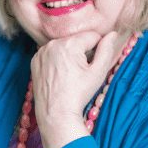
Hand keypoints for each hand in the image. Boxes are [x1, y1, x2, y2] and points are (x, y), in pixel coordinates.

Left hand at [30, 31, 127, 147]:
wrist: (56, 113)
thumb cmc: (78, 94)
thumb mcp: (98, 72)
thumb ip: (106, 50)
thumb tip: (112, 34)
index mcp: (69, 44)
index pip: (92, 36)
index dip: (97, 49)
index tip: (92, 65)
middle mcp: (52, 44)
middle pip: (76, 40)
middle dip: (82, 51)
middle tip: (80, 71)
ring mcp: (41, 52)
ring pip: (63, 45)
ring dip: (69, 54)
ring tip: (70, 74)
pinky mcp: (35, 61)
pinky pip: (51, 53)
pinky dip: (56, 59)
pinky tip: (59, 74)